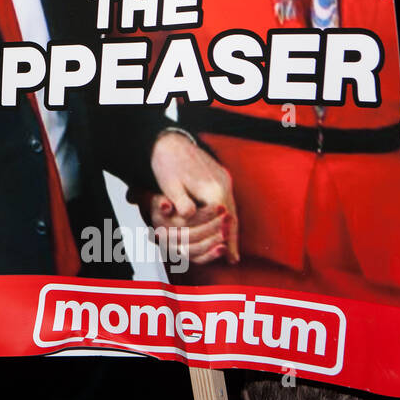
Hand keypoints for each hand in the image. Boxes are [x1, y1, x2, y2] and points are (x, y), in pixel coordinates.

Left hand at [147, 131, 238, 264]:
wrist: (169, 140)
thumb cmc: (167, 163)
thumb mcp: (170, 186)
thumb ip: (181, 203)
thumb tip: (188, 217)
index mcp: (213, 189)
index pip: (224, 221)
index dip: (226, 241)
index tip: (228, 258)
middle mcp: (223, 184)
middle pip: (232, 217)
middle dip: (232, 238)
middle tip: (233, 258)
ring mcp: (224, 179)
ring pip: (232, 208)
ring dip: (230, 227)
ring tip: (229, 246)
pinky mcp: (220, 175)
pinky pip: (227, 200)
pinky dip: (226, 214)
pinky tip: (223, 223)